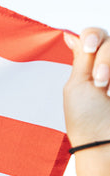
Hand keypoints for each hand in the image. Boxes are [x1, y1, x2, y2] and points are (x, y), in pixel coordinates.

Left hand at [64, 27, 109, 148]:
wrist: (104, 140)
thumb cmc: (86, 117)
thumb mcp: (78, 85)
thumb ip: (81, 58)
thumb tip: (70, 34)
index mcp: (94, 64)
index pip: (97, 35)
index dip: (94, 35)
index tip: (89, 47)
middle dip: (105, 57)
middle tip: (99, 80)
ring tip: (106, 87)